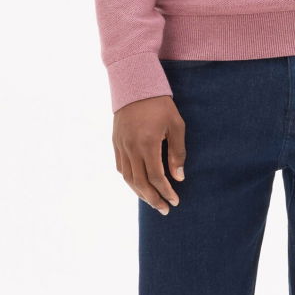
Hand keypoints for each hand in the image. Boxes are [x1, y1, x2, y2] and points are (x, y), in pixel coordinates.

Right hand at [113, 95, 185, 213]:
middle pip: (141, 183)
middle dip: (153, 199)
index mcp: (147, 144)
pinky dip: (130, 180)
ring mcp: (121, 146)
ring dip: (140, 193)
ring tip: (152, 201)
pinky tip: (139, 184)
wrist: (134, 85)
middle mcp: (131, 148)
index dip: (166, 192)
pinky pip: (121, 167)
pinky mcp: (116, 142)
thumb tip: (179, 177)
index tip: (175, 201)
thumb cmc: (160, 104)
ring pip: (128, 178)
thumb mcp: (176, 125)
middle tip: (164, 209)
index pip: (156, 177)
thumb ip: (177, 152)